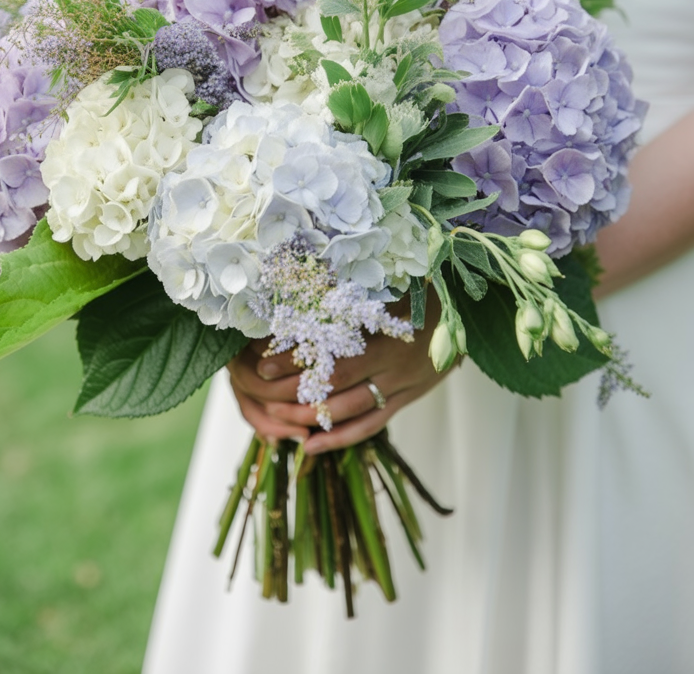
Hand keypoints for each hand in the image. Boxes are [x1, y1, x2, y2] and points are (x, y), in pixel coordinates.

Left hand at [228, 294, 451, 454]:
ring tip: (276, 421)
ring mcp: (402, 387)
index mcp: (389, 336)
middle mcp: (394, 366)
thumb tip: (307, 289)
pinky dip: (340, 438)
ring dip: (313, 419)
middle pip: (339, 387)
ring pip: (352, 412)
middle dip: (297, 392)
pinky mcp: (407, 400)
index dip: (300, 363)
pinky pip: (371, 425)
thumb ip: (358, 296)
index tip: (264, 361)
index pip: (337, 358)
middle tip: (261, 390)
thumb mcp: (396, 288)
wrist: (473, 313)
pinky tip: (311, 447)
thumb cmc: (427, 291)